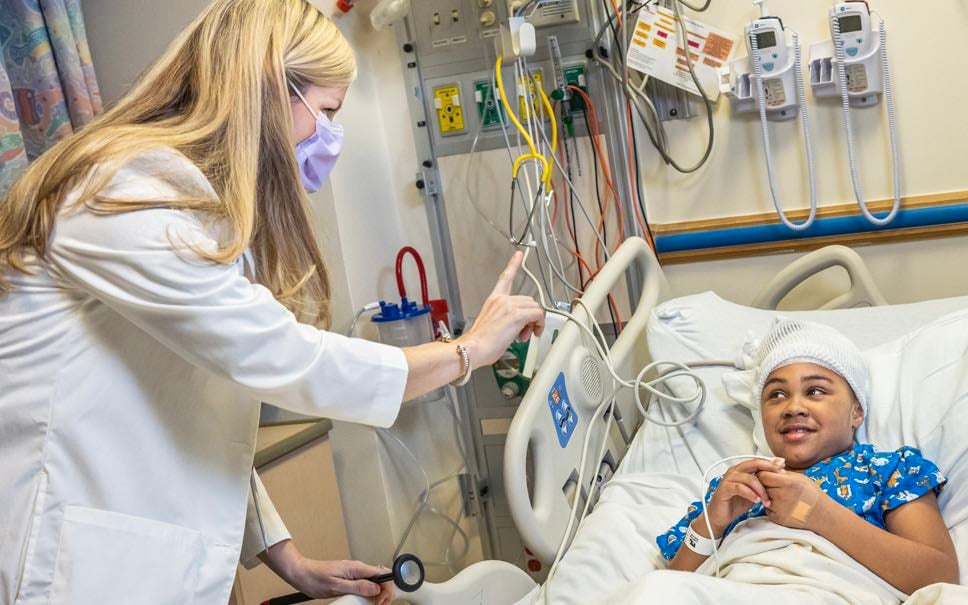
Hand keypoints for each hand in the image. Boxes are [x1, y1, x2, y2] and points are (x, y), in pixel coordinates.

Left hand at [290, 559, 393, 604]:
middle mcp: (358, 569)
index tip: (379, 601)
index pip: (382, 574)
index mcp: (357, 568)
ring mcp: (354, 573)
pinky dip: (368, 594)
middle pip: (381, 578)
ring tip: (372, 604)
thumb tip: (376, 589)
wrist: (302, 573)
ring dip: (376, 594)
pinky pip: (365, 585)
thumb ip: (357, 587)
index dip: (386, 588)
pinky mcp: (350, 578)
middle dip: (384, 593)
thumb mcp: (336, 586)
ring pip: (374, 582)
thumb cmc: (315, 578)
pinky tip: (363, 601)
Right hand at [460, 251, 544, 367]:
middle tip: (524, 331)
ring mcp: (509, 306)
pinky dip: (538, 325)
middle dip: (530, 316)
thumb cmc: (479, 343)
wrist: (473, 348)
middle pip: (528, 300)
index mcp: (494, 300)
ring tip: (523, 336)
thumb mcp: (491, 325)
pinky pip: (538, 315)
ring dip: (534, 323)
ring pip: (535, 308)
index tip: (519, 255)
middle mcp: (502, 299)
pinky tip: (530, 334)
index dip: (513, 265)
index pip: (505, 278)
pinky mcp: (517, 314)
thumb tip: (517, 328)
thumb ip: (504, 320)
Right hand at [705, 458, 784, 535]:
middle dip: (768, 468)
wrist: (720, 516)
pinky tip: (756, 500)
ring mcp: (728, 479)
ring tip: (766, 501)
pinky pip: (740, 488)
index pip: (757, 461)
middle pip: (753, 464)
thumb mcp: (753, 493)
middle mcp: (734, 471)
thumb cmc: (736, 503)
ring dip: (760, 490)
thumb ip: (762, 484)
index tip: (783, 466)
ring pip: (749, 478)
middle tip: (779, 475)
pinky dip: (750, 494)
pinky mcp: (724, 488)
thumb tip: (778, 477)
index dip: (770, 463)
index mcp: (741, 470)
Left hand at [759, 470, 827, 530]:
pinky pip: (767, 509)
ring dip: (769, 495)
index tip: (769, 474)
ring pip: (763, 497)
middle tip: (777, 486)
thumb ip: (782, 473)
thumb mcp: (800, 478)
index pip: (763, 475)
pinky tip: (784, 506)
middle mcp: (781, 496)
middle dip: (766, 484)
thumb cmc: (812, 494)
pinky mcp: (777, 518)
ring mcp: (778, 508)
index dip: (764, 473)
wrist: (822, 515)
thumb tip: (769, 467)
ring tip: (783, 496)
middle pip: (761, 486)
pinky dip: (772, 506)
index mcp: (787, 483)